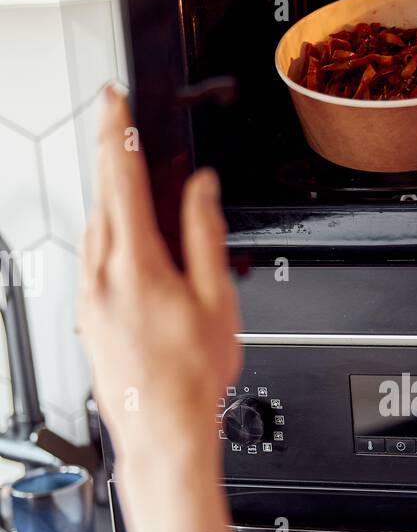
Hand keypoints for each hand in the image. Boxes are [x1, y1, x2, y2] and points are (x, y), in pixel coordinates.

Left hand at [78, 87, 240, 479]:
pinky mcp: (86, 316)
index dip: (118, 130)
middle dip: (109, 154)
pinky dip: (104, 234)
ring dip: (107, 195)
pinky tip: (122, 240)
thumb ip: (205, 235)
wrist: (161, 431)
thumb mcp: (215, 300)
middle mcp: (100, 276)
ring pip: (92, 227)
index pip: (120, 177)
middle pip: (100, 196)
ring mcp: (87, 298)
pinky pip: (91, 258)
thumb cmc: (191, 378)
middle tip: (117, 124)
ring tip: (125, 179)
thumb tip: (200, 189)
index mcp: (135, 264)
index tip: (115, 100)